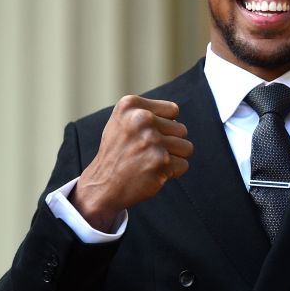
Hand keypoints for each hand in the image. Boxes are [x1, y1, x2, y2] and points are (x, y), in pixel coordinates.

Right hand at [70, 95, 192, 231]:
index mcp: (131, 105)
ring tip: (151, 162)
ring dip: (173, 158)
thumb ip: (148, 113)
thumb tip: (177, 118)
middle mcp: (142, 119)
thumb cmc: (117, 153)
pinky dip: (172, 172)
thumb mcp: (123, 122)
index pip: (173, 110)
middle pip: (182, 129)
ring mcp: (152, 140)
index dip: (164, 126)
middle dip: (170, 143)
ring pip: (186, 147)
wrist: (103, 186)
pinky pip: (183, 165)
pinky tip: (153, 173)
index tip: (145, 136)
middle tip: (147, 153)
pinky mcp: (161, 161)